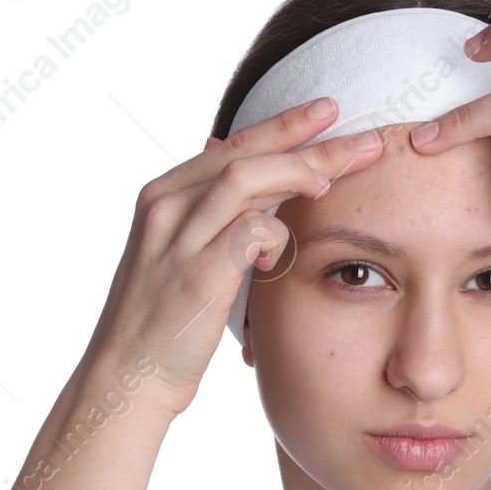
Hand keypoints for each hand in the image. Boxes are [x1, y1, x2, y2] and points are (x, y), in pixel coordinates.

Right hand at [78, 99, 386, 418]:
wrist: (127, 376)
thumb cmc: (163, 322)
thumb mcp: (179, 254)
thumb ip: (207, 212)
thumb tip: (226, 162)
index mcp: (164, 196)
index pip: (233, 145)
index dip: (283, 126)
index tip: (329, 112)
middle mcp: (166, 207)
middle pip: (246, 153)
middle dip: (308, 140)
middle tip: (363, 137)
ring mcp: (178, 239)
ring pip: (246, 179)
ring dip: (300, 174)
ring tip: (336, 181)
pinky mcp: (196, 274)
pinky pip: (249, 231)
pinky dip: (276, 235)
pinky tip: (283, 254)